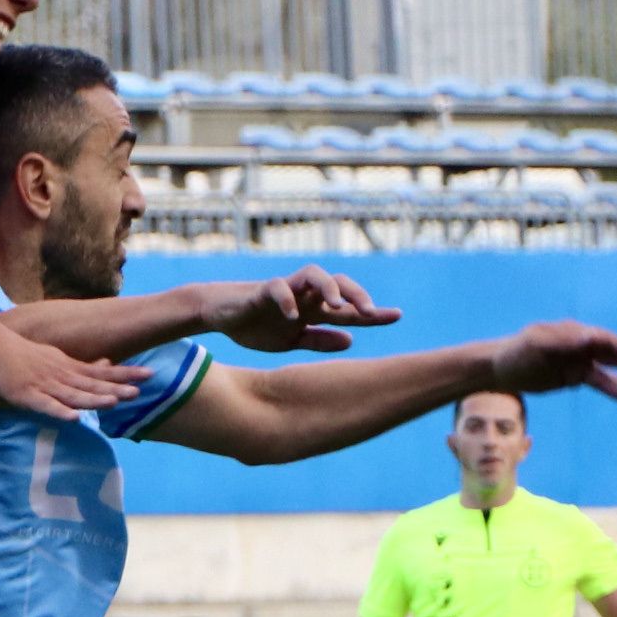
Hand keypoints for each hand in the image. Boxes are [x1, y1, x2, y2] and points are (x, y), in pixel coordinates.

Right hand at [0, 321, 144, 422]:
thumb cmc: (25, 354)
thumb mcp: (59, 358)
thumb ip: (82, 365)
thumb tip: (108, 363)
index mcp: (70, 368)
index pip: (102, 372)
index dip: (124, 374)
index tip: (148, 374)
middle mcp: (62, 375)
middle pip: (93, 384)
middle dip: (116, 388)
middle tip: (139, 391)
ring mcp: (45, 385)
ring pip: (73, 394)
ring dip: (93, 399)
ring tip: (114, 402)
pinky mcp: (27, 395)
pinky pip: (46, 406)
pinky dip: (60, 411)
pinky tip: (73, 418)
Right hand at [203, 266, 399, 353]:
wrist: (219, 314)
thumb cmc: (256, 324)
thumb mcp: (291, 341)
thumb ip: (319, 340)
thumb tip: (351, 340)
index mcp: (313, 310)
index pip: (348, 310)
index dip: (373, 313)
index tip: (397, 315)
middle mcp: (304, 296)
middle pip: (338, 284)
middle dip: (356, 295)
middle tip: (370, 312)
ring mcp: (285, 290)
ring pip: (314, 275)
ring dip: (329, 288)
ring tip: (337, 306)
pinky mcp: (262, 290)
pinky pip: (278, 287)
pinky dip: (287, 299)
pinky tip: (293, 317)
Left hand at [491, 321, 616, 411]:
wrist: (499, 369)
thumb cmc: (516, 354)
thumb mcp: (536, 346)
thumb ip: (563, 341)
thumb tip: (591, 336)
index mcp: (573, 333)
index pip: (602, 340)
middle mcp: (581, 344)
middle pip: (613, 351)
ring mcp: (580, 360)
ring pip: (612, 367)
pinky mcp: (576, 376)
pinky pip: (602, 382)